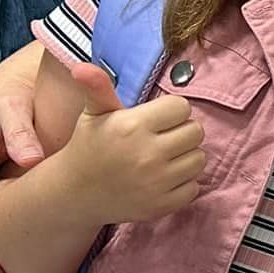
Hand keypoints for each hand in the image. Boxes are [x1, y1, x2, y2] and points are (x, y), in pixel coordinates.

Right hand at [56, 63, 207, 224]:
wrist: (74, 193)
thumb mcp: (92, 114)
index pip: (182, 107)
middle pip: (196, 132)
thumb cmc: (88, 147)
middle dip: (181, 132)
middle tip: (162, 138)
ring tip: (164, 157)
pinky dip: (184, 183)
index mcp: (133, 126)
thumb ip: (97, 88)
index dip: (171, 111)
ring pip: (199, 159)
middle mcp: (148, 154)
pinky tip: (163, 178)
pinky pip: (194, 187)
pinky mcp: (162, 205)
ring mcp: (157, 182)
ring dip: (186, 157)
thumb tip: (83, 67)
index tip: (156, 119)